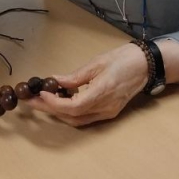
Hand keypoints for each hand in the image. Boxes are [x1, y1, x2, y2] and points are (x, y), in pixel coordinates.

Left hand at [28, 43, 147, 126]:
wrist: (146, 65)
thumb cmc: (123, 58)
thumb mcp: (96, 63)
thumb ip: (75, 76)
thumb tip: (54, 80)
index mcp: (103, 92)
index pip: (73, 107)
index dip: (54, 103)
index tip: (40, 93)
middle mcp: (105, 108)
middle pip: (72, 117)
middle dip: (50, 109)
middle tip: (32, 100)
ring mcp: (108, 112)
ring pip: (78, 120)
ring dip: (59, 112)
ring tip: (43, 99)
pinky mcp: (109, 112)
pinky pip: (86, 117)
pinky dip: (71, 111)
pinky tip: (62, 100)